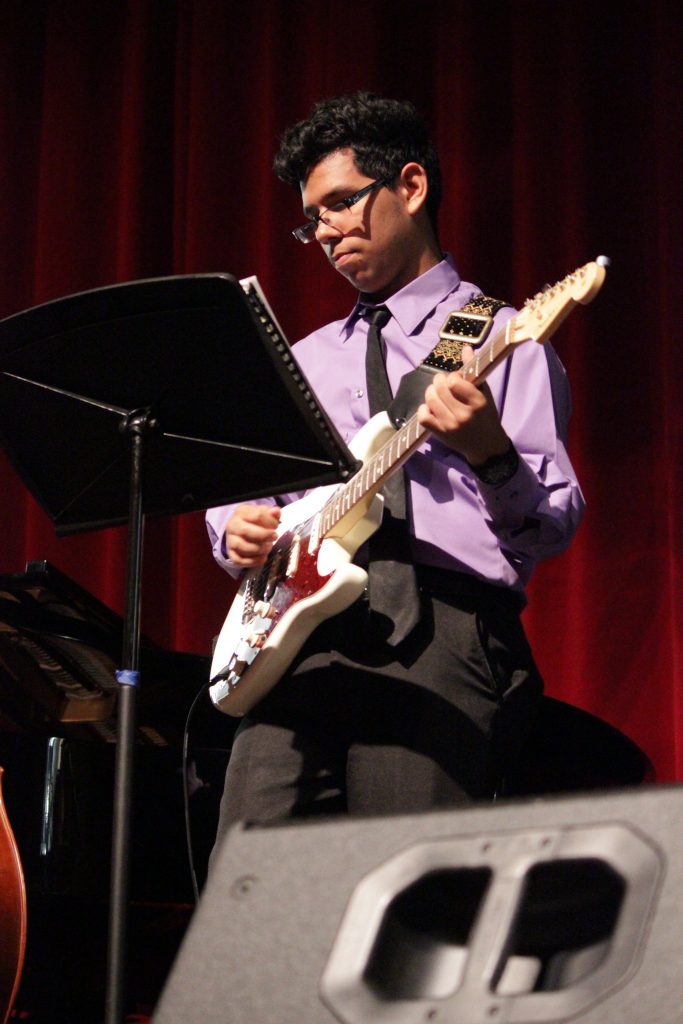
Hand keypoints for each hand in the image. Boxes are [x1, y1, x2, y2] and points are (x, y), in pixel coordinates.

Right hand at [225, 504, 280, 566]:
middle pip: (246, 531)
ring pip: (242, 547)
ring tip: (268, 547)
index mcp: (241, 512)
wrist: (241, 529)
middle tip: (274, 537)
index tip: (276, 526)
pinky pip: (239, 560)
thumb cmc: (255, 521)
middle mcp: (232, 525)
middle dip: (263, 536)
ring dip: (259, 549)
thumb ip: (272, 513)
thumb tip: (276, 511)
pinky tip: (263, 558)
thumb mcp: (264, 513)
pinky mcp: (231, 553)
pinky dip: (253, 561)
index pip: (257, 516)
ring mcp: (230, 540)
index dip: (270, 522)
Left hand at [417, 345, 510, 465]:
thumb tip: (466, 348)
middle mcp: (463, 415)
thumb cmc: (486, 416)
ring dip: (431, 392)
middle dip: (439, 381)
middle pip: (440, 388)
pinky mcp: (440, 434)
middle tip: (444, 383)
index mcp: (477, 402)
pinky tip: (431, 407)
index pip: (454, 381)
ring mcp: (450, 426)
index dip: (452, 376)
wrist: (486, 446)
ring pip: (430, 400)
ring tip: (437, 393)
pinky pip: (423, 416)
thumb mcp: (485, 393)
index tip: (457, 379)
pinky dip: (424, 408)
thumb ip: (474, 371)